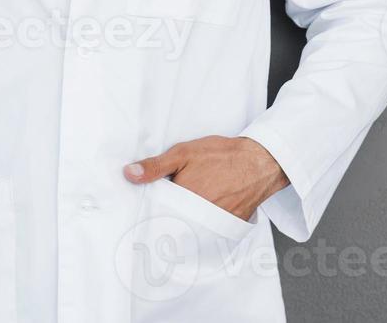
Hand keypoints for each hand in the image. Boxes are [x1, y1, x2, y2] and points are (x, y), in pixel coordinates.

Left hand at [123, 136, 288, 221]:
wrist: (258, 161)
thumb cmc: (221, 156)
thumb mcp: (183, 153)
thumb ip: (155, 166)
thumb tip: (128, 174)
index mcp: (183, 200)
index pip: (157, 216)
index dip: (150, 214)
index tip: (141, 215)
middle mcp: (198, 218)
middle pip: (173, 226)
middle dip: (165, 221)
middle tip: (156, 217)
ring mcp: (215, 225)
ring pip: (191, 230)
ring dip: (183, 225)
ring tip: (178, 216)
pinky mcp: (229, 227)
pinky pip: (209, 232)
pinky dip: (201, 226)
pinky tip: (199, 215)